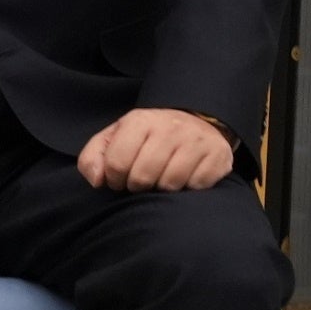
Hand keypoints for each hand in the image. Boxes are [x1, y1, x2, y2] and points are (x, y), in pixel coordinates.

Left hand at [78, 107, 232, 191]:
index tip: (119, 179)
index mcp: (139, 121)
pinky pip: (196, 186)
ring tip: (161, 178)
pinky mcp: (218, 155)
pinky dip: (187, 188)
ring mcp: (197, 140)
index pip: (116, 163)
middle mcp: (170, 127)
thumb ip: (93, 158)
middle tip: (141, 181)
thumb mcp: (114, 138)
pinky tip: (184, 177)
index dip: (114, 179)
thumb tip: (97, 181)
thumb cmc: (146, 137)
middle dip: (137, 186)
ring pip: (170, 184)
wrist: (194, 121)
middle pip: (142, 176)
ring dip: (161, 189)